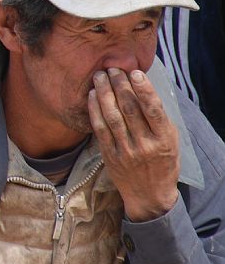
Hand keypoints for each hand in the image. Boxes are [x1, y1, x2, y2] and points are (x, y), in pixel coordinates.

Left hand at [88, 68, 179, 221]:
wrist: (149, 195)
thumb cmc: (163, 163)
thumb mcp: (171, 142)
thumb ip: (159, 120)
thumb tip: (143, 90)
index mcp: (164, 140)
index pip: (153, 110)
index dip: (144, 90)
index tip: (135, 72)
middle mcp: (144, 145)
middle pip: (129, 109)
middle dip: (120, 85)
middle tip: (112, 67)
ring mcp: (125, 150)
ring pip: (112, 116)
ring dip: (104, 93)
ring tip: (100, 76)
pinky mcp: (109, 154)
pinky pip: (99, 128)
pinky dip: (94, 109)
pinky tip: (92, 95)